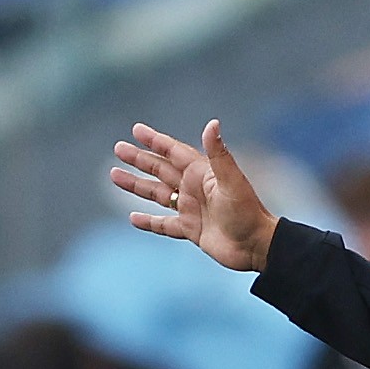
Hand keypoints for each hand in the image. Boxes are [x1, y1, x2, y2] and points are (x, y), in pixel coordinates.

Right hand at [111, 120, 275, 274]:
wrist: (254, 245)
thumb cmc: (247, 211)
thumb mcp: (231, 181)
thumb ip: (218, 154)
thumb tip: (212, 123)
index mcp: (201, 173)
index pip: (173, 152)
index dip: (155, 141)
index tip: (136, 130)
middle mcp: (193, 188)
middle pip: (160, 169)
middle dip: (139, 159)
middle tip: (118, 148)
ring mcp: (190, 208)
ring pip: (156, 194)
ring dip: (136, 185)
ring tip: (115, 175)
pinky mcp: (190, 229)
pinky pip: (163, 224)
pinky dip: (148, 221)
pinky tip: (132, 217)